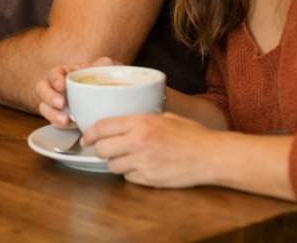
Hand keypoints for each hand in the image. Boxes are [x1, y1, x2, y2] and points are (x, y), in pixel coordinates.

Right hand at [36, 56, 121, 126]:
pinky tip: (73, 126)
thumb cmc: (113, 80)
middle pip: (42, 88)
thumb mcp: (109, 67)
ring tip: (65, 120)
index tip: (61, 85)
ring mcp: (61, 104)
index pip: (54, 72)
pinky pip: (55, 123)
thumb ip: (100, 64)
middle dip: (48, 96)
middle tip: (61, 103)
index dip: (54, 78)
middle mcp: (61, 88)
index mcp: (68, 72)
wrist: (122, 100)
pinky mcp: (65, 119)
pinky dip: (61, 125)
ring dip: (52, 114)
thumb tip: (89, 69)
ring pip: (45, 107)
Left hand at [82, 112, 219, 187]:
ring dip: (116, 163)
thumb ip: (140, 120)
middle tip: (107, 149)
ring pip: (113, 166)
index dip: (89, 133)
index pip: (102, 127)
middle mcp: (138, 142)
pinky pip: (128, 178)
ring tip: (130, 158)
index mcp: (141, 122)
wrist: (211, 156)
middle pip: (101, 149)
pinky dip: (132, 174)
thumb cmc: (191, 135)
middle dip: (100, 150)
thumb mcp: (164, 117)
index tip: (85, 137)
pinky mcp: (149, 179)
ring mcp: (143, 162)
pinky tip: (144, 167)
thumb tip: (121, 122)